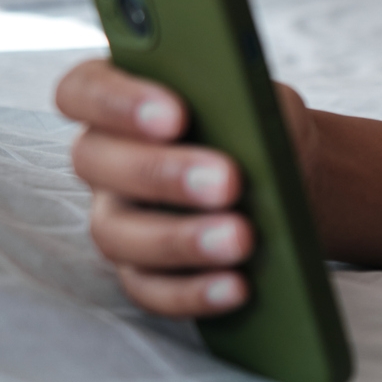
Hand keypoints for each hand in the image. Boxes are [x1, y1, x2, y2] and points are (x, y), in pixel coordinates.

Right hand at [55, 58, 315, 317]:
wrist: (298, 177)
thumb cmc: (265, 125)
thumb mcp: (260, 98)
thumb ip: (240, 95)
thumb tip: (239, 116)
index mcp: (120, 98)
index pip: (83, 90)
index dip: (118, 102)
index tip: (173, 114)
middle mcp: (105, 157)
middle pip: (97, 163)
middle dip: (161, 173)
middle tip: (226, 180)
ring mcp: (117, 217)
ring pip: (118, 233)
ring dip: (179, 239)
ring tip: (241, 238)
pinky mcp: (141, 271)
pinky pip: (149, 289)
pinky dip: (193, 291)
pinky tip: (238, 286)